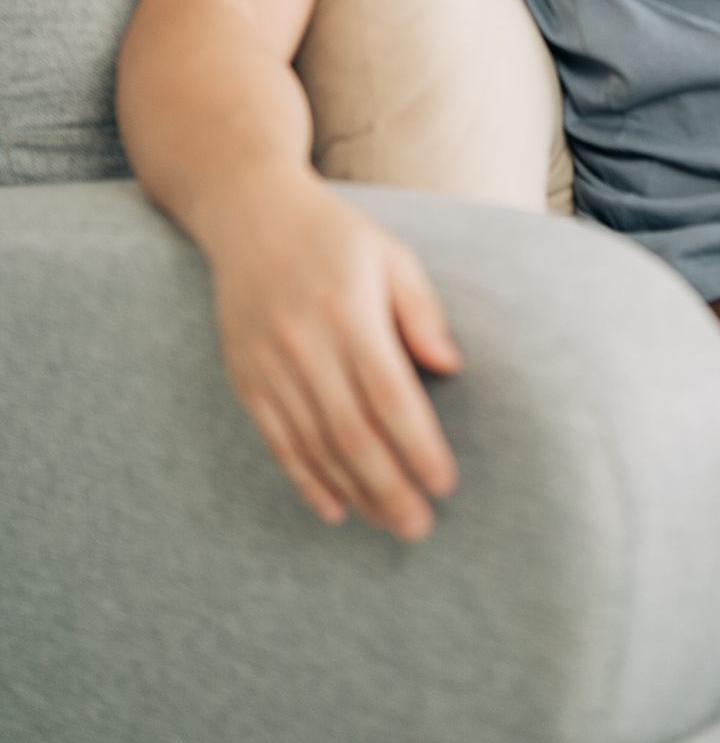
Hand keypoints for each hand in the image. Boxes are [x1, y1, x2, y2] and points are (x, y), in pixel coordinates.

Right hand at [202, 167, 462, 535]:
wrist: (249, 215)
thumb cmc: (334, 237)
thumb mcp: (391, 255)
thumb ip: (421, 312)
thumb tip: (452, 367)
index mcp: (348, 311)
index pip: (390, 395)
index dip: (417, 446)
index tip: (445, 484)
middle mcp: (305, 344)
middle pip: (351, 433)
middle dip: (389, 486)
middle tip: (419, 526)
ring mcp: (269, 365)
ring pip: (314, 446)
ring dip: (354, 492)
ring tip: (390, 523)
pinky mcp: (245, 379)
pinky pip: (278, 442)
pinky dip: (306, 480)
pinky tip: (335, 509)